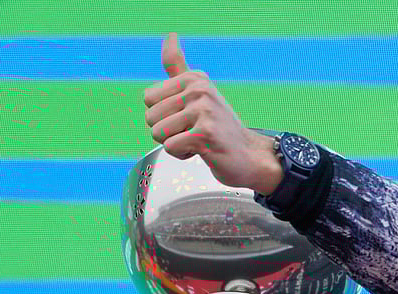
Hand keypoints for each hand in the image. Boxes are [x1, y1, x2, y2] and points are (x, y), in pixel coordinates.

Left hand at [142, 33, 282, 193]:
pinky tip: (203, 150)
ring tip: (197, 140)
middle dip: (167, 131)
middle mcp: (199, 89)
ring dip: (175, 144)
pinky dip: (183, 155)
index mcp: (194, 77)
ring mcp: (203, 110)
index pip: (148, 98)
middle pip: (150, 116)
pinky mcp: (204, 133)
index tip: (188, 117)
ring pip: (158, 133)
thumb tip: (170, 34)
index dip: (163, 114)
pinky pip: (170, 147)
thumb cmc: (220, 127)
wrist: (249, 155)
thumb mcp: (199, 91)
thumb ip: (179, 66)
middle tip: (193, 131)